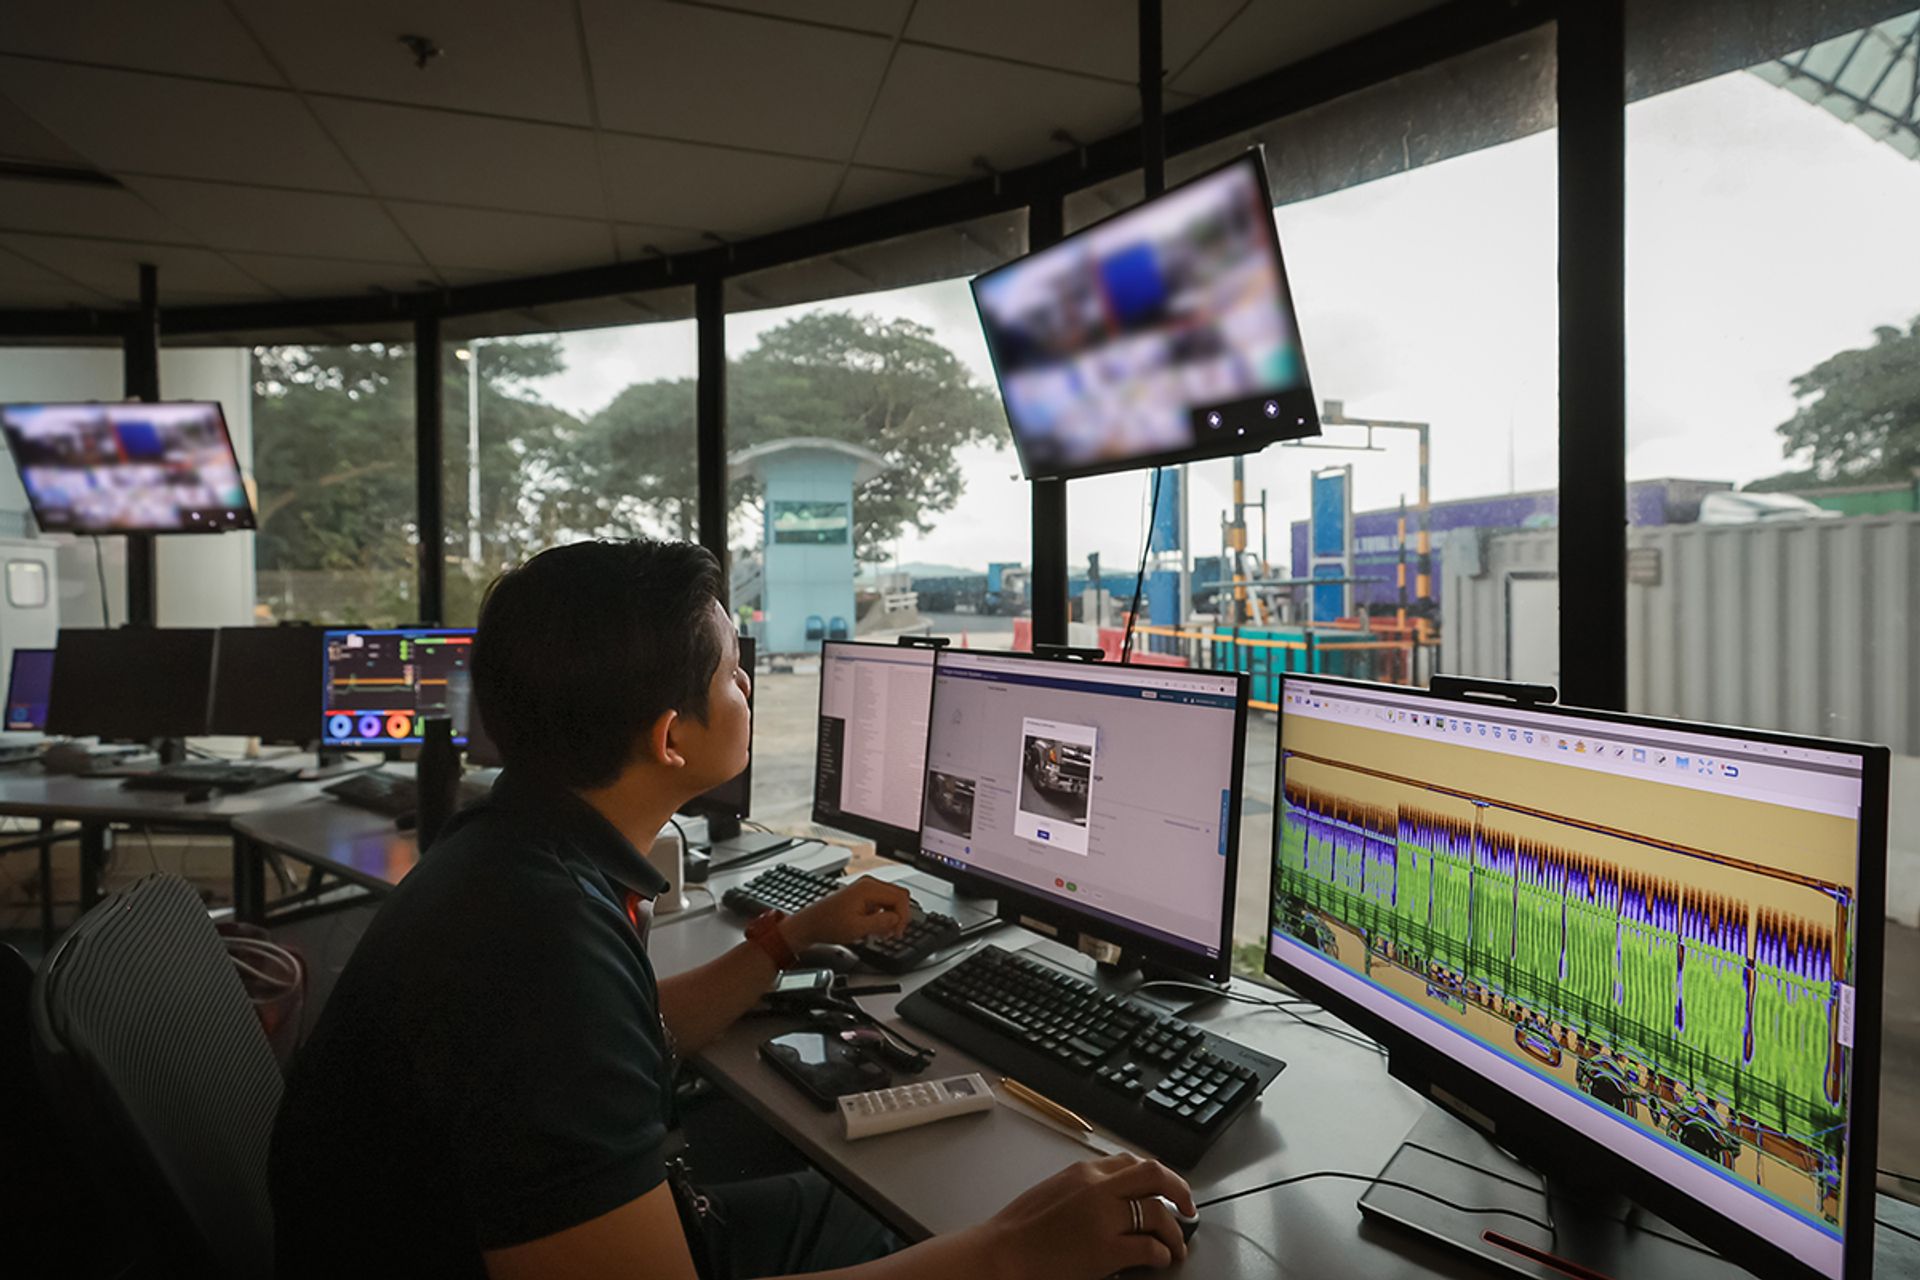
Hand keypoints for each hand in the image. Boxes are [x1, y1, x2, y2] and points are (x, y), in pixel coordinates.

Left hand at [785, 876, 911, 948]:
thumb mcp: (857, 928)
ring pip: (892, 900)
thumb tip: (897, 919)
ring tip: (882, 933)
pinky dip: (884, 915)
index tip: (897, 932)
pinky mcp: (862, 896)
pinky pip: (882, 903)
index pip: (900, 897)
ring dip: (892, 917)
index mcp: (868, 888)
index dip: (903, 916)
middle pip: (899, 896)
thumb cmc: (828, 924)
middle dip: (900, 916)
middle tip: (893, 933)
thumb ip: (881, 923)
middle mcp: (868, 884)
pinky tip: (876, 928)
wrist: (811, 924)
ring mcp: (865, 889)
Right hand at [981, 1152, 1194, 1279]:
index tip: (1166, 1188)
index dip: (1157, 1176)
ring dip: (1174, 1232)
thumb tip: (1114, 1199)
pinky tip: (1160, 1260)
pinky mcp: (1106, 1249)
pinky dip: (1160, 1254)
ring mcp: (1103, 1218)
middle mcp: (1097, 1187)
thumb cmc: (1021, 1228)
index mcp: (1084, 1171)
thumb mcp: (1055, 1190)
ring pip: (1157, 1214)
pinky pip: (1148, 1248)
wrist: (1003, 1252)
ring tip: (1176, 1247)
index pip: (1132, 1162)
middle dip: (1179, 1191)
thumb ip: (1085, 1188)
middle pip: (1154, 1176)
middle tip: (1188, 1208)